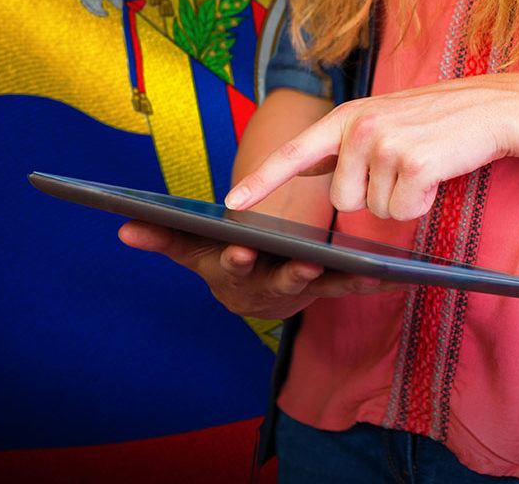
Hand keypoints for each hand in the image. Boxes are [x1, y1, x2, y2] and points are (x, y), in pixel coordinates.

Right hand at [118, 220, 403, 319]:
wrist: (250, 290)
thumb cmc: (218, 259)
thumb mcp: (190, 247)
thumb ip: (161, 237)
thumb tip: (123, 227)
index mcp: (234, 274)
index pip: (232, 267)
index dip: (235, 261)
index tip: (240, 251)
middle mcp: (267, 288)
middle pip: (280, 282)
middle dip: (293, 275)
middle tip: (308, 264)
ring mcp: (300, 290)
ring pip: (321, 286)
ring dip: (342, 280)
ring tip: (365, 270)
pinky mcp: (326, 287)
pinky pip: (350, 285)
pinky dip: (371, 281)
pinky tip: (395, 274)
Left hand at [227, 74, 518, 220]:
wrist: (494, 108)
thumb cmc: (436, 121)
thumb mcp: (380, 119)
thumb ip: (341, 143)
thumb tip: (305, 163)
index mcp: (346, 117)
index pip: (292, 153)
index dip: (260, 181)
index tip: (230, 203)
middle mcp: (358, 127)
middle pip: (341, 200)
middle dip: (371, 196)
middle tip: (402, 166)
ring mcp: (385, 144)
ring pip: (373, 210)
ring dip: (399, 200)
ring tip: (421, 165)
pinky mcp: (413, 164)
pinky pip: (401, 211)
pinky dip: (420, 203)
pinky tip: (435, 175)